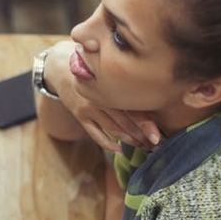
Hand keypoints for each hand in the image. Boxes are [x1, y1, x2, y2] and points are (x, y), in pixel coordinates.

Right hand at [45, 41, 160, 152]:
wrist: (63, 70)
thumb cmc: (94, 73)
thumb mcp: (110, 75)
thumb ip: (128, 87)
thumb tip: (155, 101)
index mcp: (114, 86)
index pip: (134, 108)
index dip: (147, 125)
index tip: (157, 137)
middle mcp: (102, 97)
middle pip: (126, 121)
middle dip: (142, 136)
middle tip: (155, 146)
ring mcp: (90, 107)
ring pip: (113, 129)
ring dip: (129, 141)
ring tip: (141, 147)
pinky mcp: (80, 116)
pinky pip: (95, 134)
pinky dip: (108, 144)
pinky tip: (119, 149)